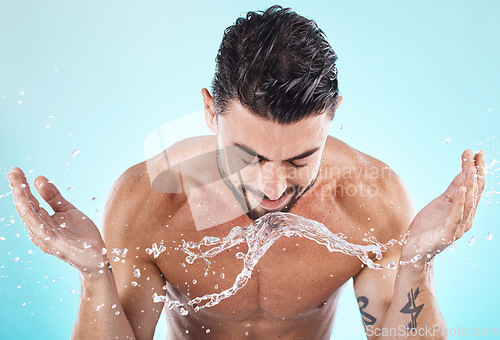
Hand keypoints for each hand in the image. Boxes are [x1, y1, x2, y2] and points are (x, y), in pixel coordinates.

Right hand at [6, 167, 107, 273]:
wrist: (97, 256)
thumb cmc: (81, 236)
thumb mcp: (68, 211)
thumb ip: (53, 197)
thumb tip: (38, 178)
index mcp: (43, 221)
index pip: (29, 202)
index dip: (22, 186)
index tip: (16, 171)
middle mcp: (40, 230)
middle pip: (25, 208)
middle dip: (18, 190)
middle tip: (12, 172)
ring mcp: (45, 238)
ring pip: (29, 217)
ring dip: (22, 201)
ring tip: (17, 186)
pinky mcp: (54, 244)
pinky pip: (40, 229)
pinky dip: (32, 217)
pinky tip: (26, 205)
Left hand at [401, 149, 484, 263]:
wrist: (414, 250)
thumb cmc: (427, 227)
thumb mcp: (441, 203)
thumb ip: (453, 190)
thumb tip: (465, 171)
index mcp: (464, 209)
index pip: (474, 186)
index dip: (476, 168)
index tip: (476, 151)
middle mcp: (466, 218)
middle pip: (474, 191)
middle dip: (475, 171)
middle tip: (475, 153)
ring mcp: (458, 226)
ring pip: (468, 203)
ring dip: (470, 184)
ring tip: (471, 169)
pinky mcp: (447, 234)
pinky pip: (456, 216)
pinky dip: (461, 202)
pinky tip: (463, 190)